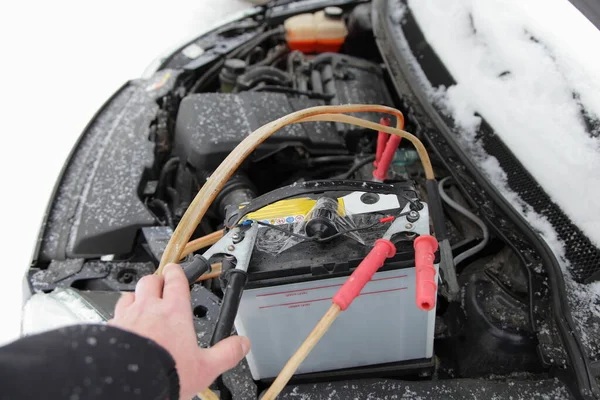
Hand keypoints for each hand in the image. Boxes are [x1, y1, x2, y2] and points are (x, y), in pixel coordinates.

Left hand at [108, 263, 250, 398]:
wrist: (126, 385)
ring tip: (141, 303)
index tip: (177, 271)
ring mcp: (126, 318)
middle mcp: (148, 309)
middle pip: (150, 281)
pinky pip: (113, 316)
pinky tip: (123, 328)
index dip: (177, 272)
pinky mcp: (109, 330)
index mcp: (173, 312)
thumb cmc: (164, 373)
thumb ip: (226, 353)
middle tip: (161, 287)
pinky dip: (120, 318)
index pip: (175, 280)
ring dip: (137, 296)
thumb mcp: (205, 367)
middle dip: (157, 281)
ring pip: (130, 295)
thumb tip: (242, 345)